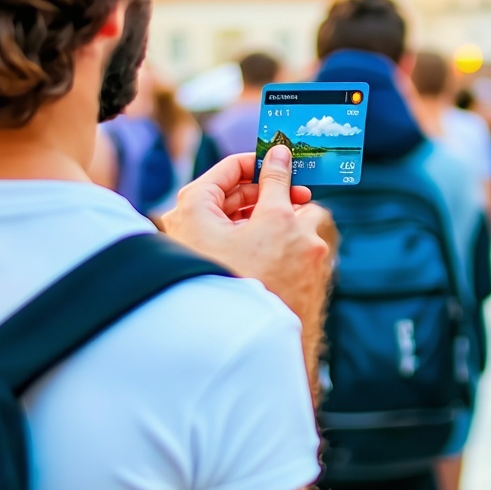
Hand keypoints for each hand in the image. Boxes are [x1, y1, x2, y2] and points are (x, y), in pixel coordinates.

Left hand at [162, 146, 332, 330]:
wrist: (249, 337)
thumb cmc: (261, 277)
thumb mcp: (276, 220)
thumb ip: (278, 181)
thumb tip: (279, 152)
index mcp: (194, 206)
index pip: (229, 168)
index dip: (263, 162)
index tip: (289, 162)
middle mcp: (189, 225)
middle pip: (234, 194)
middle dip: (271, 192)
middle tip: (301, 192)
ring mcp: (199, 249)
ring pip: (238, 219)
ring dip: (271, 214)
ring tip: (300, 221)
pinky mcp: (211, 268)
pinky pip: (237, 241)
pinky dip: (262, 236)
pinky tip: (287, 242)